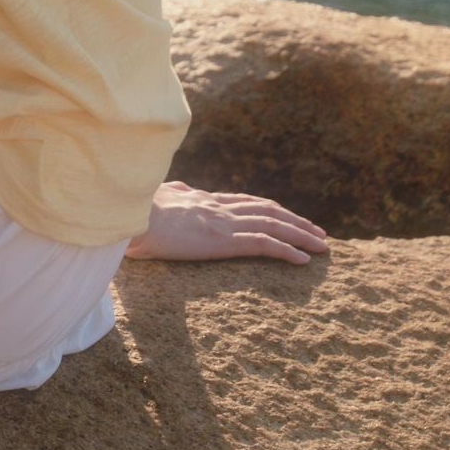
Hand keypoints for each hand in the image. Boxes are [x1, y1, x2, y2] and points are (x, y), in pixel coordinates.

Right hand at [124, 179, 328, 263]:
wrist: (127, 214)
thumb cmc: (132, 210)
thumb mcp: (157, 198)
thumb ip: (174, 193)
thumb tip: (180, 188)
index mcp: (202, 199)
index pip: (246, 201)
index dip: (271, 209)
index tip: (289, 216)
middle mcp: (218, 207)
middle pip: (267, 211)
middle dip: (296, 221)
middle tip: (319, 232)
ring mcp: (222, 222)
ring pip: (273, 225)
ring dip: (301, 235)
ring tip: (321, 246)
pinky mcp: (222, 240)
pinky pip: (263, 244)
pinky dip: (287, 251)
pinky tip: (303, 260)